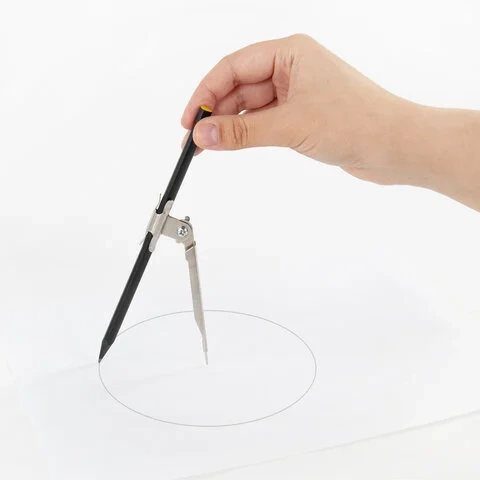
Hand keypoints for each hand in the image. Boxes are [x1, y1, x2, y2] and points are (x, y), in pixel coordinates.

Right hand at [182, 34, 413, 185]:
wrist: (395, 147)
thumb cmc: (358, 123)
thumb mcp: (291, 126)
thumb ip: (243, 132)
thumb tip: (204, 135)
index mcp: (290, 53)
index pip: (233, 67)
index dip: (206, 93)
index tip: (189, 120)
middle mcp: (292, 69)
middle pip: (239, 87)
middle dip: (215, 113)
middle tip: (194, 140)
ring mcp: (296, 93)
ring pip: (250, 107)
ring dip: (229, 126)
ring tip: (208, 147)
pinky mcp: (301, 116)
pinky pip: (264, 122)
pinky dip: (247, 134)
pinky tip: (232, 145)